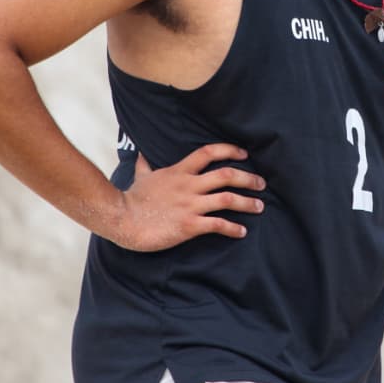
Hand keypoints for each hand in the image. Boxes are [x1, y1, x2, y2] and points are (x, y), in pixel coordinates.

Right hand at [109, 143, 265, 251]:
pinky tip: (241, 231)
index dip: (229, 150)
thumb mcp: (141, 176)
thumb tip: (141, 153)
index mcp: (179, 171)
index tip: (244, 154)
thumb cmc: (132, 199)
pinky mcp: (189, 225)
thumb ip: (145, 165)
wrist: (122, 218)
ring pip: (227, 199)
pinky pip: (217, 225)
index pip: (208, 153)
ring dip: (247, 203)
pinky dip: (233, 228)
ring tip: (259, 207)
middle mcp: (188, 185)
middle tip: (261, 183)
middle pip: (226, 175)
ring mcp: (190, 205)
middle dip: (248, 178)